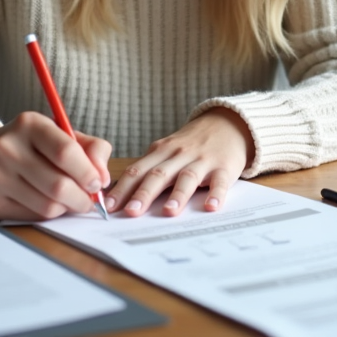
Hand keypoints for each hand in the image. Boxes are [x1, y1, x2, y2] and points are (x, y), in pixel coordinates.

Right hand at [0, 112, 110, 220]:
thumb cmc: (30, 144)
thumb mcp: (60, 134)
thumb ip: (91, 148)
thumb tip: (103, 178)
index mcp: (29, 124)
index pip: (66, 151)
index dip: (88, 172)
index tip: (98, 182)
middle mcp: (7, 147)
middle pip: (58, 185)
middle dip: (82, 198)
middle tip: (89, 200)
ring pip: (47, 206)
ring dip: (66, 208)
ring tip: (68, 199)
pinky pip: (32, 216)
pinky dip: (47, 214)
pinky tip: (46, 202)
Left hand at [105, 108, 253, 217]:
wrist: (227, 123)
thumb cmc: (191, 144)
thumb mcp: (167, 151)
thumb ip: (148, 169)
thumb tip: (120, 196)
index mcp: (161, 151)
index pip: (137, 171)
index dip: (122, 189)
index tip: (109, 206)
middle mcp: (179, 154)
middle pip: (158, 175)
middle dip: (144, 194)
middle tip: (131, 212)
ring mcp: (202, 160)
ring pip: (187, 177)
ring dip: (177, 195)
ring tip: (169, 212)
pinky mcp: (224, 167)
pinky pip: (219, 182)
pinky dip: (216, 194)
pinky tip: (211, 207)